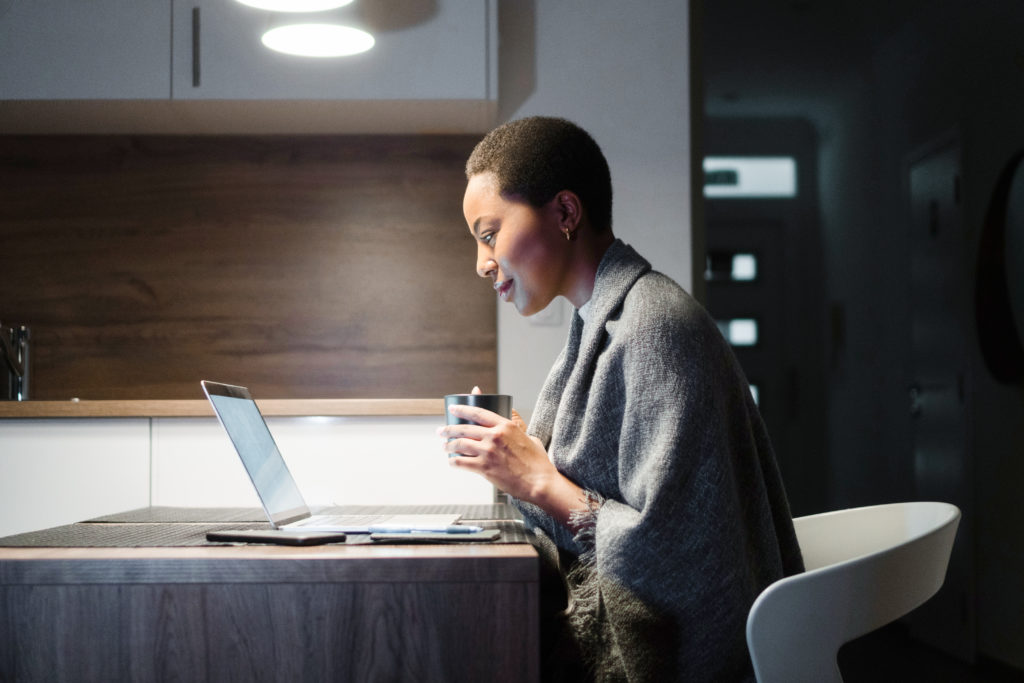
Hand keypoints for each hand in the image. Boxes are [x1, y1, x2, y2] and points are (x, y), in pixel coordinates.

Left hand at [438, 402, 555, 504]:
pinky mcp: (484, 468)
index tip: (454, 408)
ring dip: (448, 445)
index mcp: (505, 426)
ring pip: (459, 444)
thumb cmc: (537, 463)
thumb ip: (517, 430)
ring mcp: (488, 452)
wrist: (539, 482)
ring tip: (444, 446)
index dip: (462, 409)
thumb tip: (512, 427)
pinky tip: (452, 461)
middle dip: (449, 429)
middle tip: (442, 431)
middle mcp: (494, 436)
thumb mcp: (528, 437)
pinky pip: (462, 462)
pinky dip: (453, 461)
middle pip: (464, 429)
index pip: (478, 413)